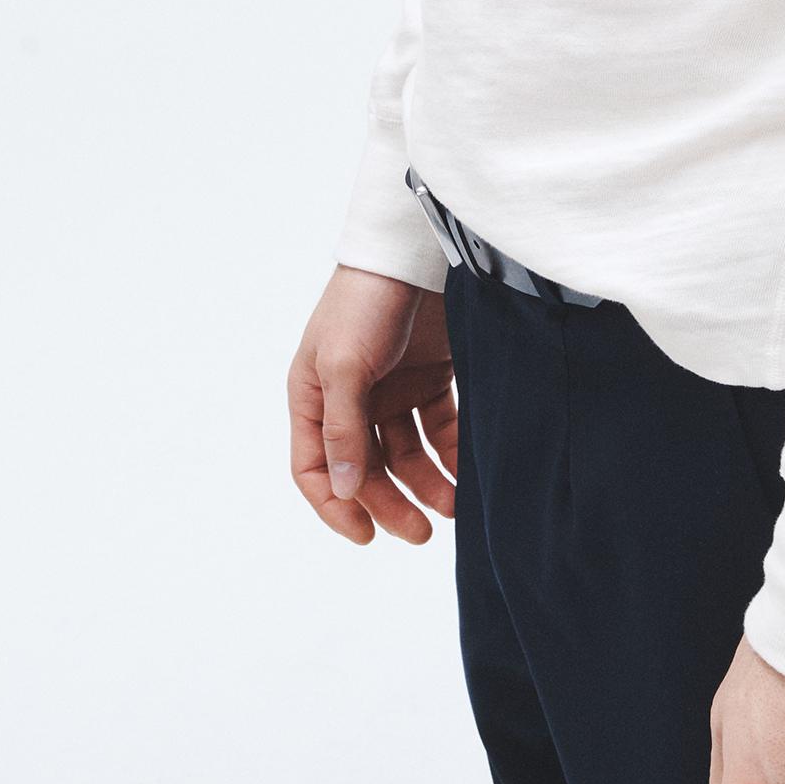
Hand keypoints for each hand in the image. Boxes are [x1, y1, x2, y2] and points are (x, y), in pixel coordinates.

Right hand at [288, 266, 458, 545]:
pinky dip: (453, 451)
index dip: (336, 506)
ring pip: (407, 453)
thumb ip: (344, 429)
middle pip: (366, 468)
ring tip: (457, 506)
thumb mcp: (344, 364)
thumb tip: (344, 490)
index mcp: (313, 395)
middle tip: (423, 533)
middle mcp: (350, 398)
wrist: (416, 247)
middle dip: (392, 503)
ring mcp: (391, 388)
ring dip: (428, 482)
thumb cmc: (366, 300)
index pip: (315, 467)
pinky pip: (440, 428)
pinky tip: (470, 470)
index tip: (368, 536)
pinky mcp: (430, 375)